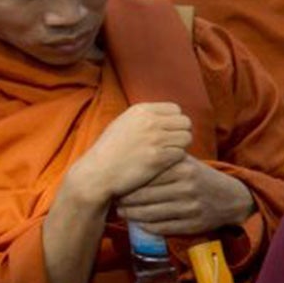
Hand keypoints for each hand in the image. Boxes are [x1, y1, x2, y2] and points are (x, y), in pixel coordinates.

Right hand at [65, 103, 192, 207]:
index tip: (168, 133)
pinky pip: (181, 153)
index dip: (174, 122)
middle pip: (185, 122)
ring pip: (186, 137)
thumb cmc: (110, 150)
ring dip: (180, 147)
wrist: (97, 172)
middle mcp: (150, 121)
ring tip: (167, 154)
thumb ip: (145, 117)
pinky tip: (163, 164)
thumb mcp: (124, 124)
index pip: (176, 109)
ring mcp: (155, 138)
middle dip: (180, 133)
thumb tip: (168, 115)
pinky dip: (175, 160)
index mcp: (141, 110)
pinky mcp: (159, 157)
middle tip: (171, 145)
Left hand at [114, 155, 255, 235]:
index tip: (116, 184)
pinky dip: (146, 226)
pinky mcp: (192, 224)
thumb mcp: (186, 162)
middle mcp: (187, 187)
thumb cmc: (200, 177)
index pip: (146, 176)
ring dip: (132, 215)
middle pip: (145, 196)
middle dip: (125, 200)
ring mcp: (190, 207)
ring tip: (121, 211)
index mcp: (183, 167)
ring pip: (151, 214)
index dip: (128, 182)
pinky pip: (162, 227)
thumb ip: (163, 160)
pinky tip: (138, 222)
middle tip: (114, 199)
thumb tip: (128, 163)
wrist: (231, 198)